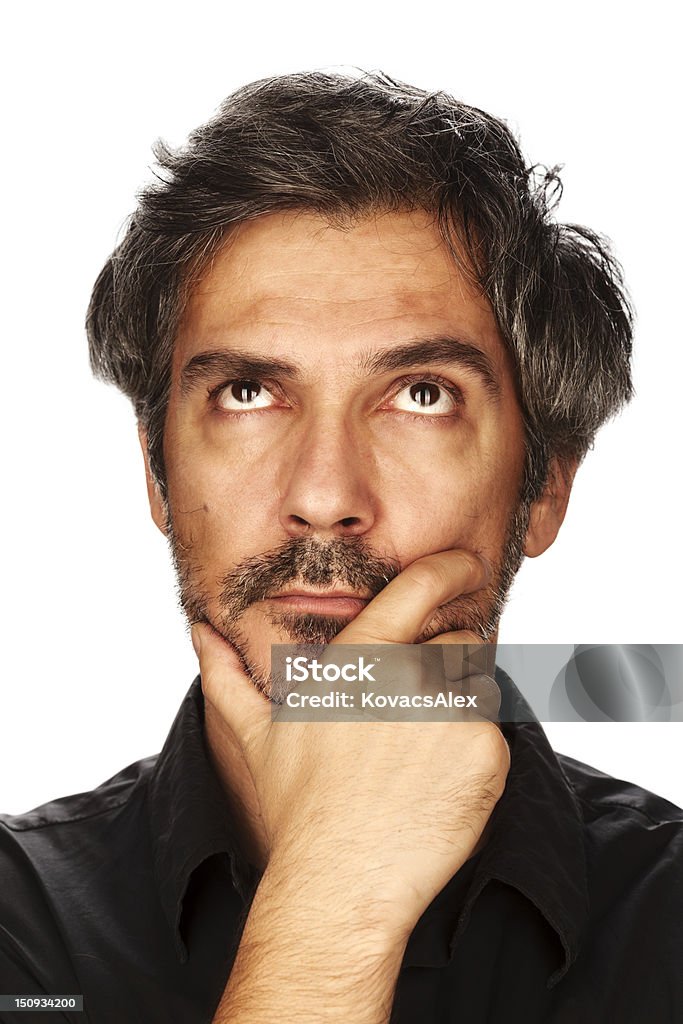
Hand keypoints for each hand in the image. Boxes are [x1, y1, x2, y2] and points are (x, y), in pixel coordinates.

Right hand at [194, 548, 509, 939]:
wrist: (340, 881)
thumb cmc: (297, 804)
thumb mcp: (255, 732)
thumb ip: (227, 674)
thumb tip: (200, 632)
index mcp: (362, 656)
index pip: (420, 586)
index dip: (450, 567)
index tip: (467, 564)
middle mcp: (410, 672)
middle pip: (460, 643)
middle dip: (447, 669)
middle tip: (415, 718)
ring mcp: (452, 710)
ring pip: (478, 689)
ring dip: (461, 711)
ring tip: (420, 758)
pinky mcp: (485, 752)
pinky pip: (493, 736)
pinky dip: (474, 756)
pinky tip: (436, 786)